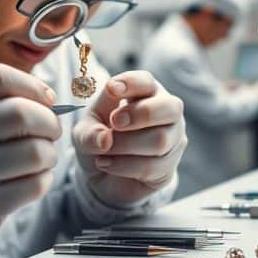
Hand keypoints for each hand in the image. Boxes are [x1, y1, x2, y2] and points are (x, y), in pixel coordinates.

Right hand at [0, 64, 60, 251]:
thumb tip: (49, 97)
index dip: (34, 86)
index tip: (47, 101)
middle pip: (21, 114)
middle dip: (49, 123)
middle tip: (50, 132)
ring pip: (34, 152)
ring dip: (49, 154)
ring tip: (40, 158)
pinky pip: (33, 186)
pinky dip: (43, 180)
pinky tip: (31, 179)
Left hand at [72, 71, 185, 204]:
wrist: (104, 175)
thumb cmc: (99, 140)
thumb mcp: (85, 133)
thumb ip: (90, 133)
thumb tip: (104, 139)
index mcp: (146, 93)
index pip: (147, 81)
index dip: (131, 83)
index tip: (112, 88)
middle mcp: (167, 113)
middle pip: (170, 108)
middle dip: (140, 114)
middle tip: (114, 122)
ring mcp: (172, 140)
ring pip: (160, 140)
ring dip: (124, 146)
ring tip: (104, 151)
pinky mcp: (169, 167)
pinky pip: (152, 167)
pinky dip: (123, 167)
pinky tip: (108, 165)